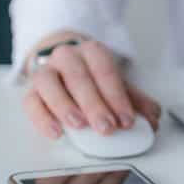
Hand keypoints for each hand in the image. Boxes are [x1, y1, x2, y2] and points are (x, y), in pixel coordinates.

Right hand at [22, 38, 160, 139]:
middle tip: (107, 128)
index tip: (127, 120)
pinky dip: (42, 118)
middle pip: (79, 78)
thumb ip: (136, 101)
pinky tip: (56, 132)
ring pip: (50, 84)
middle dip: (95, 105)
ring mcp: (46, 72)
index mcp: (92, 51)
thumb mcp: (117, 85)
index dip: (117, 96)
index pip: (106, 71)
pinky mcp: (31, 91)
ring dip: (65, 106)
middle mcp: (67, 56)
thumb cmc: (94, 78)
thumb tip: (153, 118)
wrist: (65, 67)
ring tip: (79, 125)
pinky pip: (31, 102)